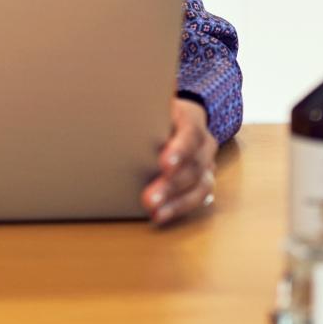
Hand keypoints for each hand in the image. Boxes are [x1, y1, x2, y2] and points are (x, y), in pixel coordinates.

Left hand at [143, 98, 217, 226]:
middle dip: (171, 185)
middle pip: (194, 165)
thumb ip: (142, 114)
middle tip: (149, 199)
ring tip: (155, 212)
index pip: (190, 134)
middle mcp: (205, 143)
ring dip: (176, 202)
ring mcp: (207, 163)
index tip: (164, 164)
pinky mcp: (204, 180)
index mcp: (192, 120)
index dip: (179, 150)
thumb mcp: (152, 106)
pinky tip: (160, 216)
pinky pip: (198, 198)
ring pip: (200, 185)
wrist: (183, 119)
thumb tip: (114, 118)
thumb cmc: (159, 114)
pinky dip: (179, 208)